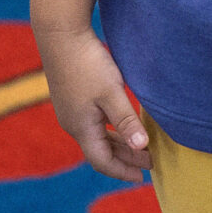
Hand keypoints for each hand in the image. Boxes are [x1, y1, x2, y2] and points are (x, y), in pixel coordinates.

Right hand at [40, 28, 149, 180]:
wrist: (60, 36)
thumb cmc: (88, 63)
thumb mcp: (112, 93)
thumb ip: (127, 121)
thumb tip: (142, 148)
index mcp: (81, 128)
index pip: (102, 161)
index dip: (123, 171)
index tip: (144, 177)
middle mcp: (73, 124)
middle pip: (100, 151)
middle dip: (125, 159)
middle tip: (150, 163)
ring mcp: (71, 112)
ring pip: (97, 137)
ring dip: (119, 145)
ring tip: (141, 148)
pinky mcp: (72, 99)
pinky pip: (94, 124)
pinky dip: (111, 131)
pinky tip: (124, 125)